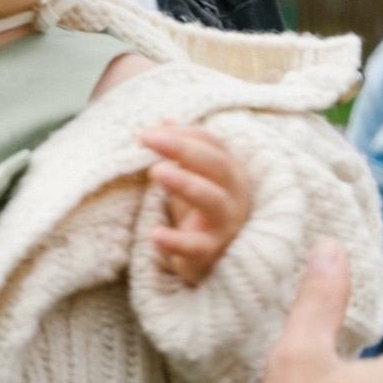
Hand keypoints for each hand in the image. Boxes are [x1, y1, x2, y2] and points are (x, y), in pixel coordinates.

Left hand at [143, 124, 251, 286]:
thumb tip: (164, 119)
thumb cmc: (201, 215)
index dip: (183, 133)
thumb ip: (181, 153)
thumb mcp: (192, 179)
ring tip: (155, 171)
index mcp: (230, 172)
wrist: (213, 263)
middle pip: (217, 164)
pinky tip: (155, 234)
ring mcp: (228, 224)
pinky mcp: (214, 252)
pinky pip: (197, 246)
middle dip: (182, 147)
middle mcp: (236, 194)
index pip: (212, 143)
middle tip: (146, 138)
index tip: (148, 131)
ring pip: (213, 200)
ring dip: (185, 184)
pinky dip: (176, 241)